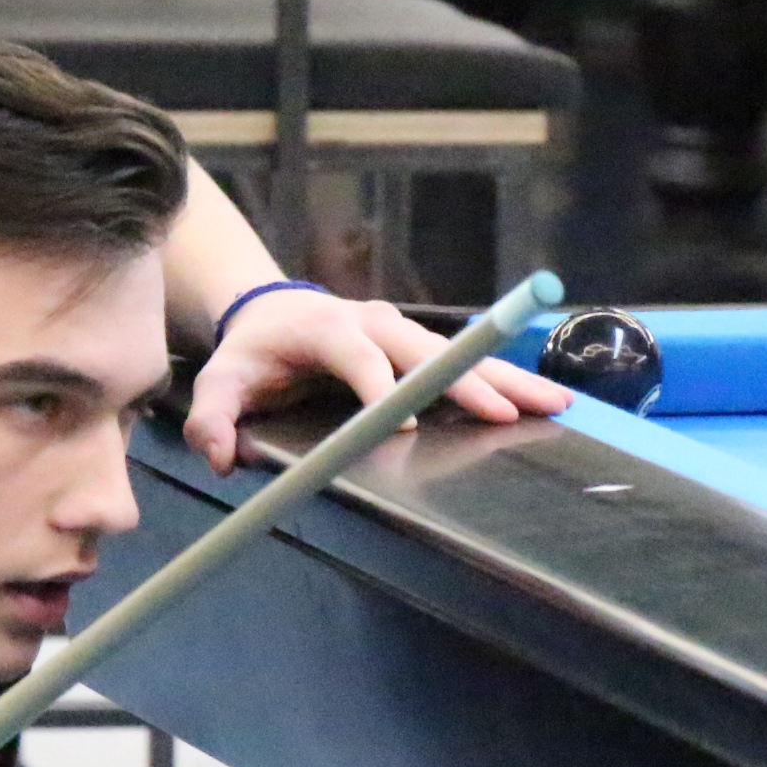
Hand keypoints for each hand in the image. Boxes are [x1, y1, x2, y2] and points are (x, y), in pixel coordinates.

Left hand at [181, 288, 566, 474]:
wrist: (272, 312)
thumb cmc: (251, 353)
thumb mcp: (219, 381)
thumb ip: (211, 417)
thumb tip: (219, 455)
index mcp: (324, 328)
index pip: (355, 354)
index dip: (378, 386)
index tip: (405, 424)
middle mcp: (373, 321)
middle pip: (425, 351)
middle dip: (465, 383)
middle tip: (504, 414)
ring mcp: (403, 330)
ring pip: (459, 355)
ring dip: (506, 379)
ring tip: (555, 402)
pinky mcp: (420, 345)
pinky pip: (467, 363)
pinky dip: (506, 380)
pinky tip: (548, 400)